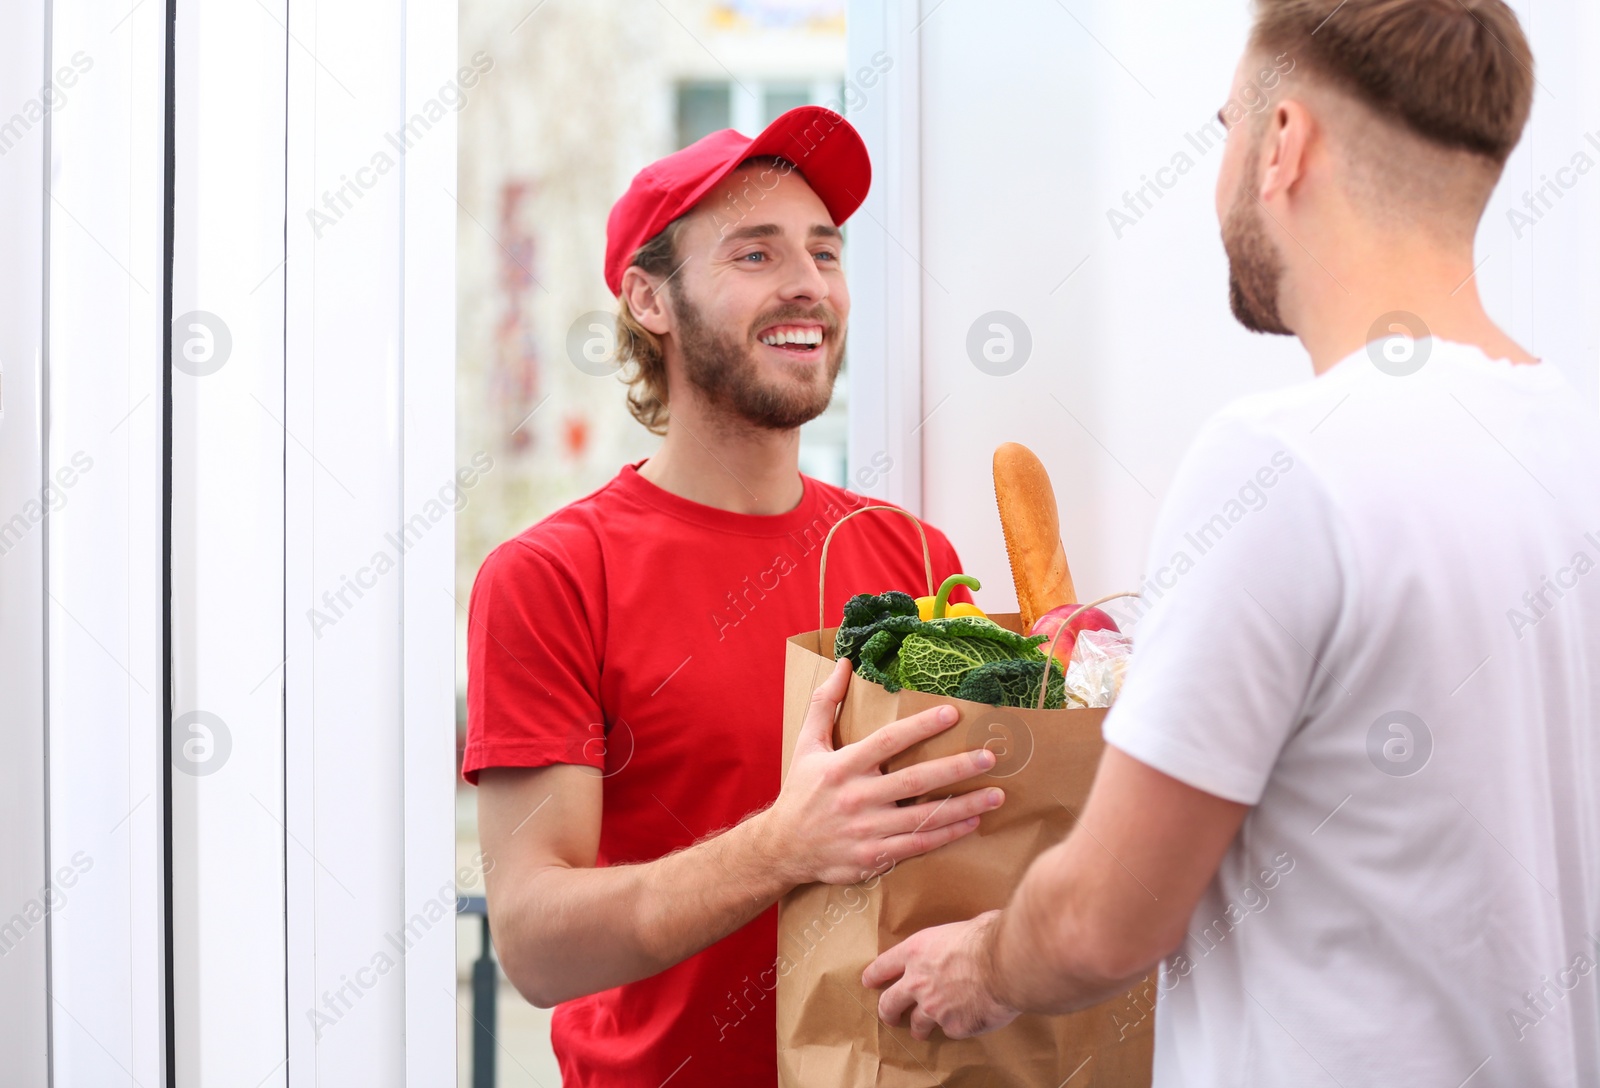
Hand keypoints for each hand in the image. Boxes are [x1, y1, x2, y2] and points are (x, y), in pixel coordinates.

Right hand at [763, 657, 1005, 886]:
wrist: (783, 847)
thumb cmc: (801, 791)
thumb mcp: (806, 743)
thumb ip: (826, 702)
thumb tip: (844, 662)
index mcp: (844, 766)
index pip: (888, 741)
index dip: (921, 726)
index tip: (953, 713)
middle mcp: (857, 797)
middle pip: (914, 781)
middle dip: (956, 768)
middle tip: (989, 756)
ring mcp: (867, 830)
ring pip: (923, 817)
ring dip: (964, 805)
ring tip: (997, 794)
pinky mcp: (874, 856)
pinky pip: (918, 845)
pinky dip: (947, 835)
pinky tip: (972, 822)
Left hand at [862, 910, 1020, 1040]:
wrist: (1005, 963)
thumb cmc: (988, 937)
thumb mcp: (961, 927)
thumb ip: (953, 940)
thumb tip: (971, 936)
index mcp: (916, 951)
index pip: (884, 966)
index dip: (874, 975)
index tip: (869, 982)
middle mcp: (918, 982)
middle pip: (889, 1002)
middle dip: (887, 1011)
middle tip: (889, 1016)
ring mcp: (933, 1007)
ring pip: (916, 1024)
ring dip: (918, 1028)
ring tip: (921, 1032)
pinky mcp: (953, 1026)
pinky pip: (950, 1030)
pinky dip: (955, 1027)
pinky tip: (962, 1024)